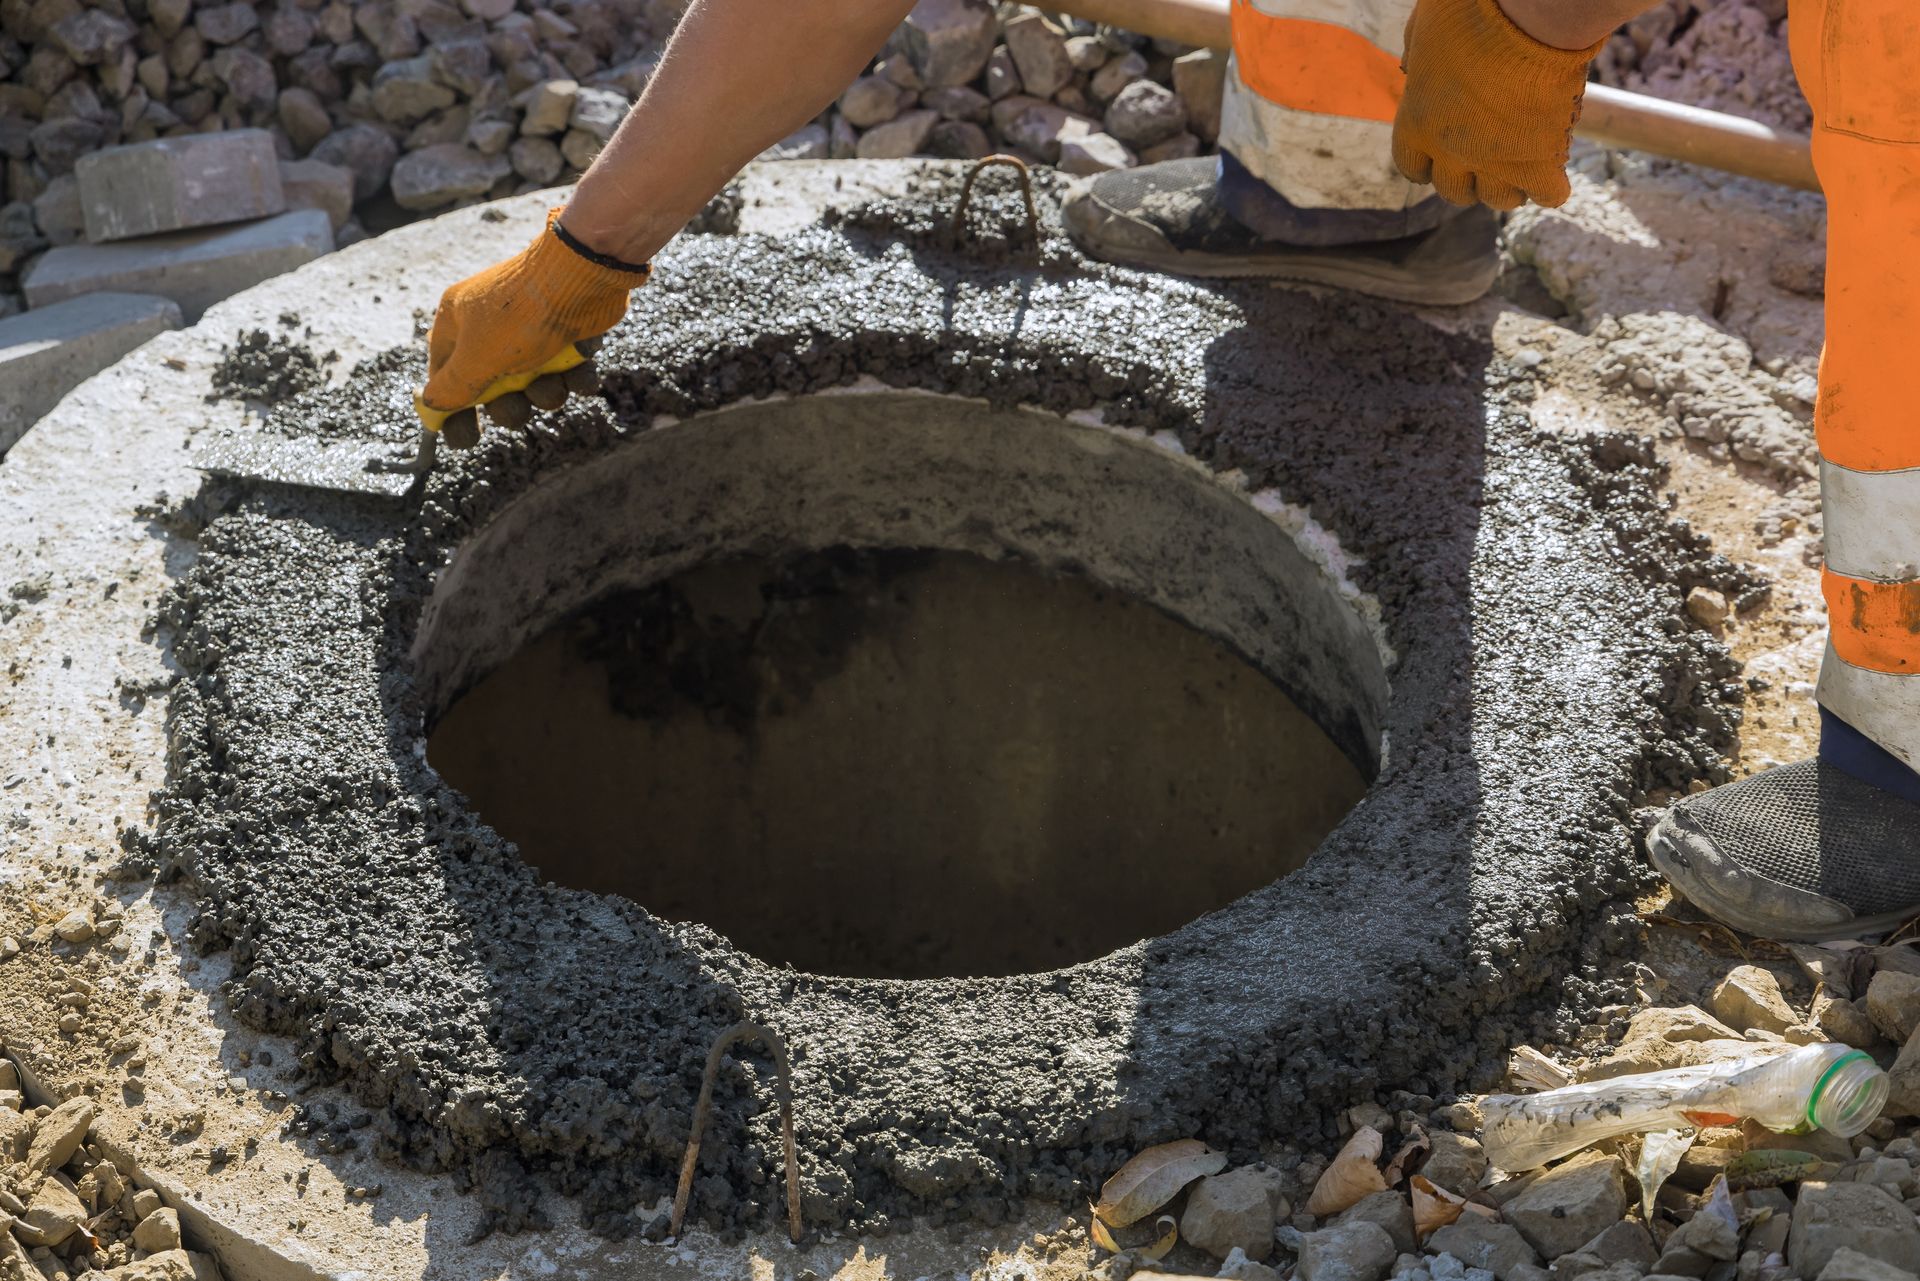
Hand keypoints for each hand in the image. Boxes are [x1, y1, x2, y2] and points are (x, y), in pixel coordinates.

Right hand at [419, 206, 648, 447]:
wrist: (582, 275)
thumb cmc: (520, 315)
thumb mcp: (476, 357)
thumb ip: (454, 386)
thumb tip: (431, 404)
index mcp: (458, 321)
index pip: (445, 373)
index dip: (453, 409)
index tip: (463, 438)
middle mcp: (492, 324)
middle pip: (492, 386)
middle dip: (508, 406)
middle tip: (515, 409)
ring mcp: (532, 329)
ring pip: (533, 383)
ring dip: (544, 394)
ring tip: (552, 384)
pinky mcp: (567, 333)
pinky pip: (566, 370)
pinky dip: (575, 378)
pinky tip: (579, 376)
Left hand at [1391, 0, 1604, 209]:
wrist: (1527, 14)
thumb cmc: (1472, 9)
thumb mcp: (1425, 26)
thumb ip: (1416, 53)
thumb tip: (1411, 67)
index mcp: (1416, 123)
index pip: (1413, 167)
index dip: (1428, 164)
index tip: (1441, 156)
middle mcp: (1450, 152)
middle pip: (1455, 192)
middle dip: (1469, 178)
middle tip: (1487, 155)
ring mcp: (1495, 162)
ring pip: (1500, 200)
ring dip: (1509, 186)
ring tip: (1521, 161)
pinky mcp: (1539, 162)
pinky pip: (1548, 195)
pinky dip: (1552, 187)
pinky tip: (1554, 170)